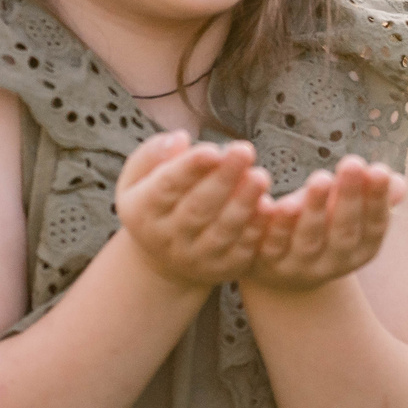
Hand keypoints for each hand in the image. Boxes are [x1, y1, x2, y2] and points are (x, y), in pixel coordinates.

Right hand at [113, 130, 271, 288]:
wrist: (163, 259)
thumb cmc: (157, 203)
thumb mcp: (138, 178)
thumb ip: (153, 154)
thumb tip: (180, 139)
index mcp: (143, 211)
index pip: (166, 187)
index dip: (189, 168)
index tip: (211, 150)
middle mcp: (167, 238)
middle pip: (197, 208)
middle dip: (223, 179)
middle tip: (244, 151)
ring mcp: (196, 257)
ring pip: (222, 230)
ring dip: (244, 203)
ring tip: (260, 176)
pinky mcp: (223, 268)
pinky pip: (242, 248)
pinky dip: (256, 228)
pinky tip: (269, 206)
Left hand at [242, 155, 407, 294]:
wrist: (284, 271)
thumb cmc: (326, 226)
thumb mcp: (351, 213)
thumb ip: (371, 196)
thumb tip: (398, 183)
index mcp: (361, 250)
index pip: (374, 226)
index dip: (378, 200)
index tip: (379, 170)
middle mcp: (333, 263)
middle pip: (344, 232)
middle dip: (349, 197)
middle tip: (353, 163)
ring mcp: (300, 266)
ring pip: (308, 238)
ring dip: (315, 208)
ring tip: (321, 178)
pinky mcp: (267, 263)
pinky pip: (270, 242)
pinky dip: (274, 223)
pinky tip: (274, 201)